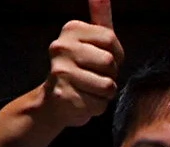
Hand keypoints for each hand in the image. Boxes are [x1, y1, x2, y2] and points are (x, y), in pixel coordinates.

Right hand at [42, 0, 123, 127]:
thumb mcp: (90, 40)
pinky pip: (99, 104)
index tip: (104, 61)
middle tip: (95, 77)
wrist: (52, 102)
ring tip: (90, 90)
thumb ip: (100, 17)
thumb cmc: (79, 69)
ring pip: (107, 85)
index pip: (111, 39)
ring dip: (105, 93)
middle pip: (109, 62)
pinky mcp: (64, 96)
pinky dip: (96, 106)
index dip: (117, 55)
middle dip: (110, 75)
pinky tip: (83, 101)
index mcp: (70, 30)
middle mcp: (61, 47)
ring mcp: (61, 72)